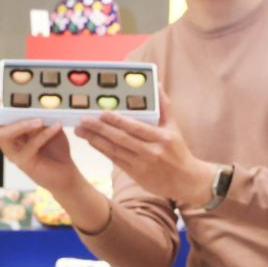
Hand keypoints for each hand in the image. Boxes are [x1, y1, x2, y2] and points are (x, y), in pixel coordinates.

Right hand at [0, 86, 76, 193]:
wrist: (66, 172)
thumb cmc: (54, 147)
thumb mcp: (46, 124)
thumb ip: (39, 112)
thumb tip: (39, 97)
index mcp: (8, 130)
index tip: (0, 87)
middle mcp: (6, 141)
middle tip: (1, 100)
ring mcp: (13, 153)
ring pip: (4, 135)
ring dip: (20, 124)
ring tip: (38, 118)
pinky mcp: (25, 162)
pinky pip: (30, 145)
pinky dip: (44, 134)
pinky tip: (56, 126)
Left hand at [74, 87, 214, 204]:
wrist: (186, 181)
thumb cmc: (179, 152)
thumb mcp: (175, 128)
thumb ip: (165, 106)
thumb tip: (156, 84)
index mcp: (162, 138)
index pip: (136, 127)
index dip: (117, 120)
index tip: (101, 112)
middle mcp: (152, 152)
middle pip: (121, 139)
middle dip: (100, 129)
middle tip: (83, 120)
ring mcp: (143, 165)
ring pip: (115, 150)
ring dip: (95, 140)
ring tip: (80, 130)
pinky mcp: (137, 175)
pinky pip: (116, 161)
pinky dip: (103, 151)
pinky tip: (92, 142)